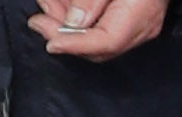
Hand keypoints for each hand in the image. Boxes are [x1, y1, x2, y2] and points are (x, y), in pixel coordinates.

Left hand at [34, 0, 167, 60]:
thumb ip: (91, 0)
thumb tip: (73, 22)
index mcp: (140, 13)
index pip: (106, 41)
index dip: (75, 45)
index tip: (51, 43)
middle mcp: (142, 26)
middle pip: (101, 47)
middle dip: (66, 36)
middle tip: (38, 21)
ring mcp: (141, 25)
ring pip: (99, 39)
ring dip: (68, 26)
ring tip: (45, 6)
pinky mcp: (134, 19)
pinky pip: (104, 29)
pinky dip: (80, 22)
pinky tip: (62, 6)